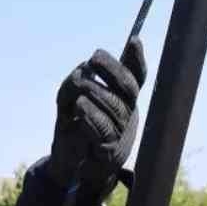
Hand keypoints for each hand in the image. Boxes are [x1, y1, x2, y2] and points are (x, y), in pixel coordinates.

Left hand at [46, 38, 147, 193]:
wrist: (68, 165)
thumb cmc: (72, 126)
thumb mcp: (69, 98)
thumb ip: (76, 82)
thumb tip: (82, 71)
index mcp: (123, 100)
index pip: (136, 78)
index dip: (137, 60)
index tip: (133, 40)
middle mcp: (127, 115)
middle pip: (129, 88)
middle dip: (112, 70)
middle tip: (92, 59)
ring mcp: (121, 134)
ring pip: (116, 108)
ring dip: (96, 94)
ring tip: (79, 92)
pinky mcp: (109, 153)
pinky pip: (104, 130)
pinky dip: (91, 116)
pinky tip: (80, 107)